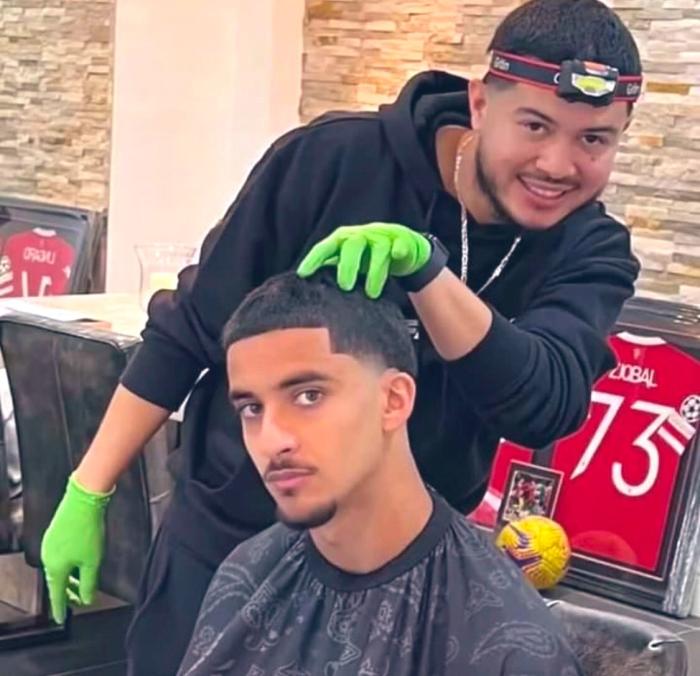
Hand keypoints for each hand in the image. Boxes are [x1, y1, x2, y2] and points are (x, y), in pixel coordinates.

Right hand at [40, 474, 111, 623]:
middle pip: (57, 582)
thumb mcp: (93, 562)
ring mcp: (50, 545)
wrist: (83, 501)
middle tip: (78, 601)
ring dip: (70, 578)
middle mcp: (48, 558)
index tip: (61, 619)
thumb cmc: (88, 531)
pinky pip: (60, 556)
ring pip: (59, 568)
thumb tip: (87, 600)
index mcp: (55, 568)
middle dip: (68, 593)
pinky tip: (79, 563)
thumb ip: (89, 583)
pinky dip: (68, 564)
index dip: (61, 608)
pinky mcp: (55, 534)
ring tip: (81, 584)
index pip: (57, 595)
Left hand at [297, 222, 430, 298]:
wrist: (400, 245)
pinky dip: (399, 250)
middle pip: (351, 246)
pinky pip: (400, 245)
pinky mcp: (401, 241)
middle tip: (345, 287)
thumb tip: (308, 291)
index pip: (325, 248)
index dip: (313, 260)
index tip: (303, 274)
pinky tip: (397, 256)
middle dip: (348, 266)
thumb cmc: (366, 257)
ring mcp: (381, 237)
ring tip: (371, 294)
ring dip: (374, 272)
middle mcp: (359, 236)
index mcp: (342, 240)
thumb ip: (330, 271)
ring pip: (378, 250)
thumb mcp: (346, 262)